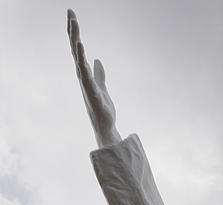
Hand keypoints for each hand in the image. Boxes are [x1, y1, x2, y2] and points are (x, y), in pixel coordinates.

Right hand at [67, 9, 120, 147]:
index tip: (71, 16)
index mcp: (84, 73)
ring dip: (76, 40)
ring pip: (78, 57)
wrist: (105, 127)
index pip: (77, 49)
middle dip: (73, 30)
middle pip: (76, 48)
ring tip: (74, 24)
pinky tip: (81, 47)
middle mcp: (82, 76)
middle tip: (70, 12)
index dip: (74, 32)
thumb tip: (98, 61)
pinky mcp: (91, 91)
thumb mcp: (101, 86)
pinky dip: (83, 59)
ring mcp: (85, 83)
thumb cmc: (101, 108)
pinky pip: (85, 72)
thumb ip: (99, 74)